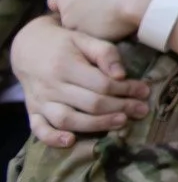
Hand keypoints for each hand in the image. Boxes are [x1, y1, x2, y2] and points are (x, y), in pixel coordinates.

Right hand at [11, 16, 148, 146]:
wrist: (28, 46)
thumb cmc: (63, 43)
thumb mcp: (85, 39)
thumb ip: (105, 53)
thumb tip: (121, 75)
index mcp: (65, 66)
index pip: (101, 84)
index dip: (125, 89)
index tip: (144, 91)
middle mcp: (51, 86)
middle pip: (89, 104)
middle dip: (120, 108)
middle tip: (141, 110)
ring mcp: (40, 101)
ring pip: (67, 119)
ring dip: (96, 125)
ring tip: (121, 123)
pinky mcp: (32, 112)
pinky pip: (38, 129)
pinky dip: (52, 138)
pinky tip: (71, 142)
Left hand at [47, 0, 167, 41]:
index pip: (54, 1)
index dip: (66, 4)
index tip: (80, 6)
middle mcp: (65, 5)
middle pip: (65, 16)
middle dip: (77, 17)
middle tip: (98, 15)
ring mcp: (73, 22)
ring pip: (76, 29)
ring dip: (87, 28)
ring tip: (109, 23)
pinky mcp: (84, 36)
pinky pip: (89, 39)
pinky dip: (98, 36)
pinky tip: (113, 29)